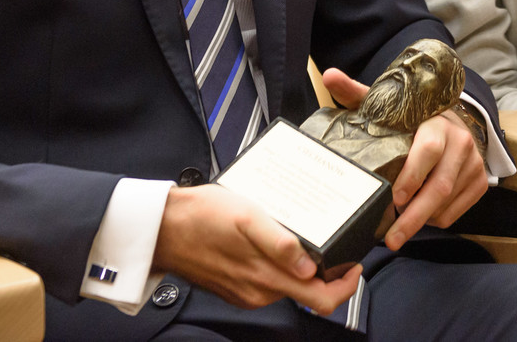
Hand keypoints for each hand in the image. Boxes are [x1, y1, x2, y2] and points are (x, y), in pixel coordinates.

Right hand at [153, 184, 361, 313]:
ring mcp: (246, 292)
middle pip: (308, 294)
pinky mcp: (236, 287)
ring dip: (300, 266)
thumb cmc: (200, 217)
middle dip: (327, 273)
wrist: (162, 228)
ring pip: (288, 285)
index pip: (322, 300)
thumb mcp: (247, 217)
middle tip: (334, 248)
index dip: (345, 286)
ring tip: (299, 235)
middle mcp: (259, 292)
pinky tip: (272, 240)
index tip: (354, 266)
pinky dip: (278, 265)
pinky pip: (267, 281)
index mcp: (266, 279)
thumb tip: (310, 266)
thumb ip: (280, 243)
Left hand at [322, 68, 488, 249]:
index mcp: (437, 123)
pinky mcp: (480, 182)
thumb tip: (330, 75)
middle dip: (414, 217)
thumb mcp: (389, 106)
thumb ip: (358, 93)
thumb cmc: (412, 118)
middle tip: (391, 239)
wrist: (454, 121)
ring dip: (421, 220)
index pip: (428, 150)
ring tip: (397, 231)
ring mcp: (474, 164)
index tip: (393, 198)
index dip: (411, 176)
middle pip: (439, 186)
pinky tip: (418, 217)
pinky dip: (434, 220)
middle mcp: (462, 142)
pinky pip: (454, 212)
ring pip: (446, 203)